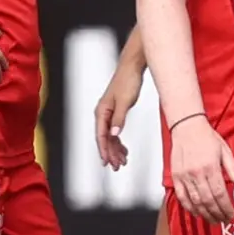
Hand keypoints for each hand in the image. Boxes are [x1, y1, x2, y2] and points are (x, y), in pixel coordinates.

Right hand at [94, 56, 145, 170]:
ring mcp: (109, 113)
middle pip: (105, 139)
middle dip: (111, 153)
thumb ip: (119, 118)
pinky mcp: (116, 112)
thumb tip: (113, 134)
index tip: (107, 162)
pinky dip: (119, 142)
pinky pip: (115, 131)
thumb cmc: (128, 81)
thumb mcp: (125, 101)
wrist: (133, 67)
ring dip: (116, 150)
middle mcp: (103, 114)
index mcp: (102, 111)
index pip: (100, 135)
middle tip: (118, 167)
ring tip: (122, 162)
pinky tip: (125, 150)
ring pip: (110, 137)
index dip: (104, 150)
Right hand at [169, 117, 233, 221]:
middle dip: (217, 213)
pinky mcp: (176, 177)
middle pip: (208, 201)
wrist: (187, 127)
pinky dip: (189, 207)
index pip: (220, 193)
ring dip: (204, 214)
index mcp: (210, 167)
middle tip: (223, 220)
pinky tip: (196, 212)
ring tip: (212, 220)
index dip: (226, 207)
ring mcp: (185, 176)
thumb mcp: (225, 150)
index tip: (231, 214)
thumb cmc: (206, 137)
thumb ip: (233, 168)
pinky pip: (182, 196)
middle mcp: (196, 173)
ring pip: (195, 201)